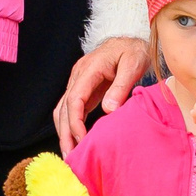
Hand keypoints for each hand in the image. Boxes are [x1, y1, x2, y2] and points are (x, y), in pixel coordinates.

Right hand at [56, 37, 149, 152]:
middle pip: (63, 108)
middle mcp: (78, 76)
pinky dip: (71, 126)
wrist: (130, 39)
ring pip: (62, 110)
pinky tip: (77, 141)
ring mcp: (78, 82)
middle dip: (65, 133)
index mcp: (88, 69)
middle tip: (70, 157)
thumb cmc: (133, 50)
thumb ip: (120, 87)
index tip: (82, 140)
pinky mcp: (84, 89)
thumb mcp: (132, 64)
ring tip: (71, 154)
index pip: (74, 99)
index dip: (75, 122)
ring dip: (64, 132)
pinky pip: (71, 109)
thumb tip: (108, 110)